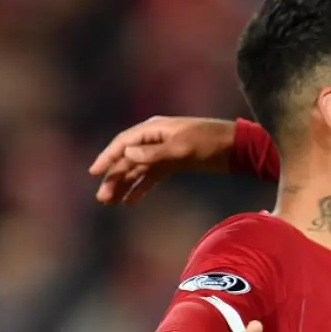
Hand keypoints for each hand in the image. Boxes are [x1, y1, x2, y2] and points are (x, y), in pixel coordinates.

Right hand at [88, 116, 236, 204]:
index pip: (123, 143)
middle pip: (128, 159)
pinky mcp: (173, 163)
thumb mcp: (183, 148)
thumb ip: (155, 153)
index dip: (107, 157)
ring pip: (137, 169)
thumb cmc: (210, 142)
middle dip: (114, 177)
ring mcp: (164, 152)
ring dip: (124, 185)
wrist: (237, 148)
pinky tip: (131, 201)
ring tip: (111, 202)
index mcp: (154, 129)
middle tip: (102, 198)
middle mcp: (155, 139)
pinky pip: (151, 176)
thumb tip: (127, 155)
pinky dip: (141, 187)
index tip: (94, 172)